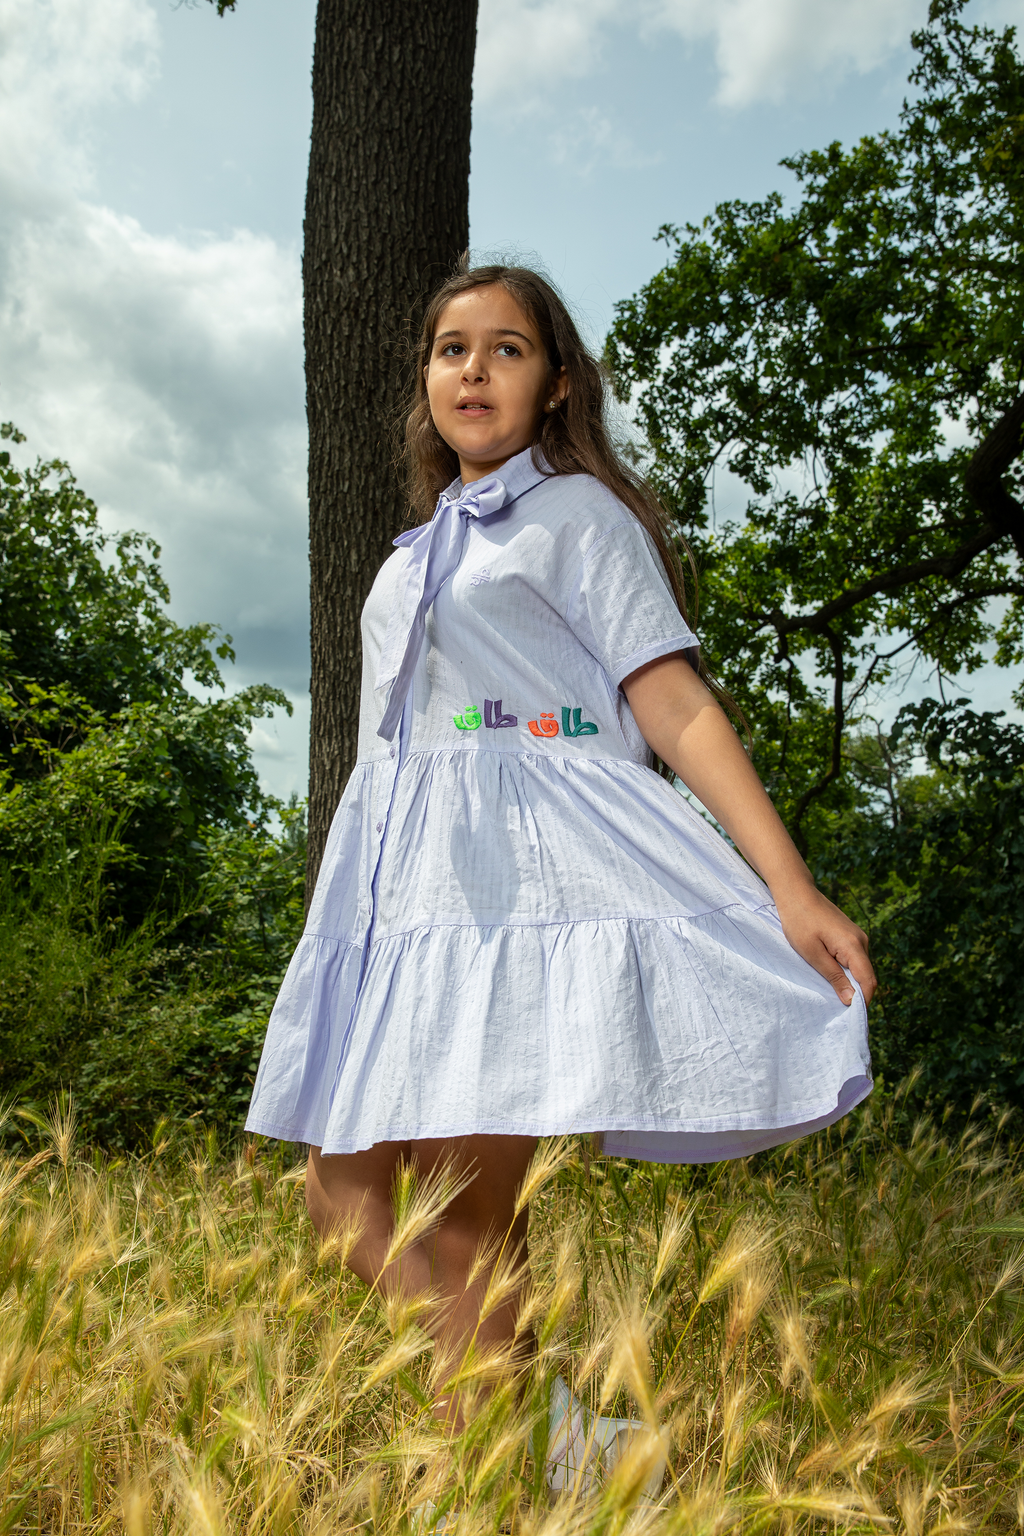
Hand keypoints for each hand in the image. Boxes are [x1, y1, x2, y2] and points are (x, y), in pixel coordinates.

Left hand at [774, 885, 875, 1005]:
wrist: (796, 893)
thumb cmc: (800, 922)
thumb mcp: (813, 954)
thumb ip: (834, 977)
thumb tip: (852, 1001)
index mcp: (854, 946)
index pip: (868, 981)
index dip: (862, 1002)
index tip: (849, 1017)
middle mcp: (861, 941)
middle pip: (866, 976)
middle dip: (855, 994)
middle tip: (835, 1007)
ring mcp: (857, 937)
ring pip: (859, 968)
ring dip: (848, 981)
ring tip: (829, 990)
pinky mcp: (850, 935)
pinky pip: (853, 959)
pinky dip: (845, 970)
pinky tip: (829, 973)